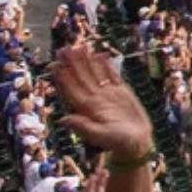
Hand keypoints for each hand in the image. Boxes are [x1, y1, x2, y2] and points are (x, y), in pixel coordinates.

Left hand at [54, 44, 154, 161]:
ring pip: (94, 74)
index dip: (63, 77)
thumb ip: (83, 127)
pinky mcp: (122, 93)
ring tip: (79, 47)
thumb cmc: (118, 143)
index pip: (72, 89)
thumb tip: (63, 120)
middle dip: (72, 64)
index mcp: (88, 108)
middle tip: (63, 49)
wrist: (137, 144)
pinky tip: (100, 55)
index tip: (54, 65)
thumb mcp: (100, 136)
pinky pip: (111, 75)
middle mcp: (95, 99)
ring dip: (86, 61)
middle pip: (81, 78)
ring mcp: (108, 95)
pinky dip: (105, 65)